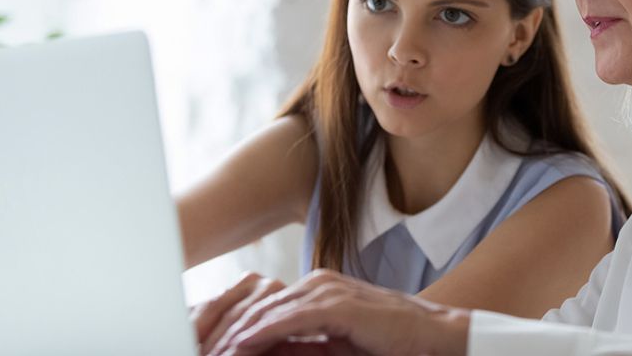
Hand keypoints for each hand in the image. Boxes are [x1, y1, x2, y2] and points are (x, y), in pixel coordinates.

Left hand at [209, 268, 470, 355]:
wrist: (431, 335)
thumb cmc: (387, 341)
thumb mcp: (334, 344)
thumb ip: (300, 346)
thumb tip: (262, 350)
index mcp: (316, 289)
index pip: (263, 307)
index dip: (233, 329)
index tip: (210, 349)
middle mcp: (318, 283)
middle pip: (258, 306)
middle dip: (226, 332)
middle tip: (200, 351)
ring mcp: (328, 291)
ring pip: (268, 312)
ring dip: (237, 336)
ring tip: (213, 353)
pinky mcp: (339, 306)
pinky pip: (290, 320)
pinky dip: (262, 334)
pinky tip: (241, 346)